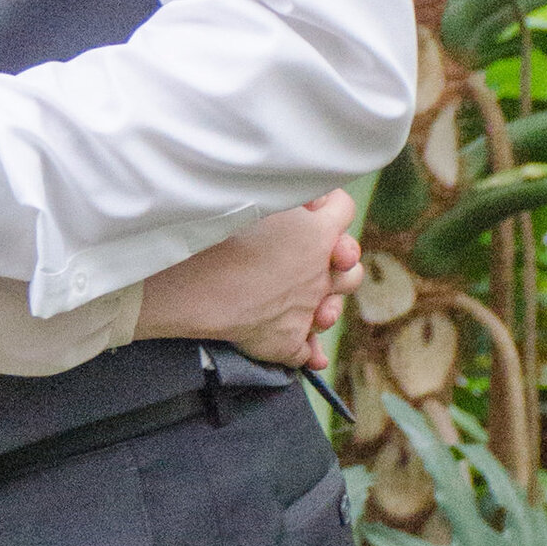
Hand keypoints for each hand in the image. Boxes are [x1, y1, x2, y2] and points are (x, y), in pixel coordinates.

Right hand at [135, 192, 359, 370]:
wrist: (196, 284)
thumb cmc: (220, 234)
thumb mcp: (258, 196)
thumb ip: (283, 192)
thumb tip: (297, 199)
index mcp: (318, 233)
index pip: (343, 208)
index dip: (327, 207)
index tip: (305, 209)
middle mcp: (320, 272)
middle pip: (350, 268)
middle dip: (336, 266)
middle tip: (307, 262)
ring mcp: (307, 310)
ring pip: (333, 311)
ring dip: (325, 308)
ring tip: (305, 306)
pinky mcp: (288, 341)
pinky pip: (309, 352)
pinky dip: (309, 352)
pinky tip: (307, 353)